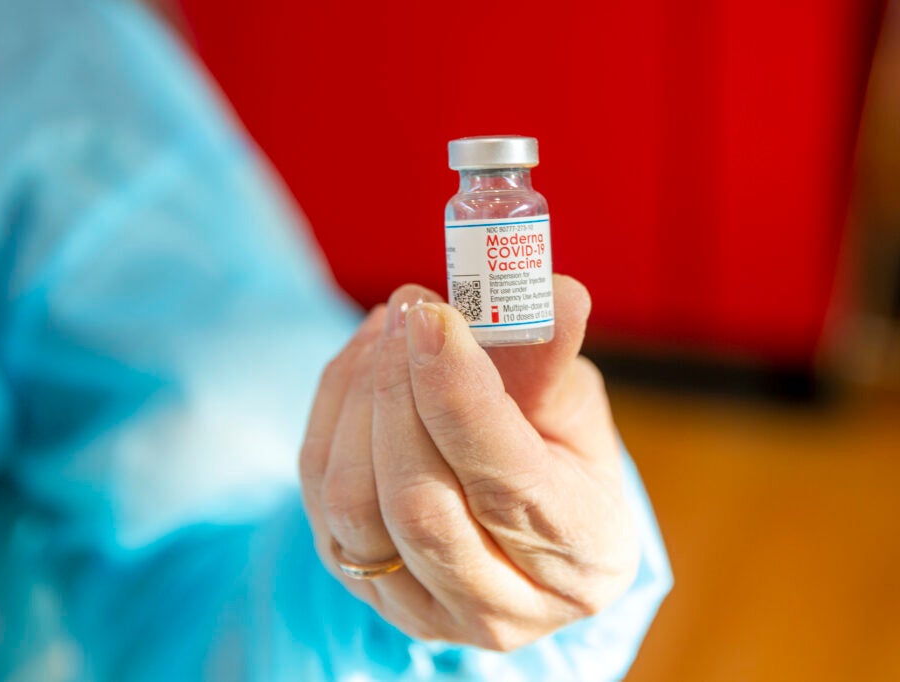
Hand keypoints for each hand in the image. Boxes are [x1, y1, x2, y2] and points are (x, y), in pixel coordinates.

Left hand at [299, 275, 638, 650]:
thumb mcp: (575, 410)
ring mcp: (419, 606)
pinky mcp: (362, 585)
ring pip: (354, 502)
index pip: (506, 483)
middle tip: (410, 307)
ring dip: (362, 396)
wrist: (524, 534)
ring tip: (392, 325)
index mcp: (579, 556)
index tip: (436, 316)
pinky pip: (319, 494)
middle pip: (418, 501)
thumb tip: (556, 293)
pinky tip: (366, 359)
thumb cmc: (563, 465)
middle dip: (400, 390)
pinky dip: (335, 411)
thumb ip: (555, 360)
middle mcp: (499, 605)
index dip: (459, 396)